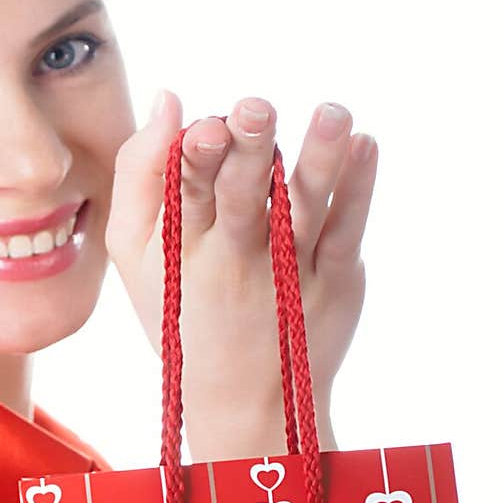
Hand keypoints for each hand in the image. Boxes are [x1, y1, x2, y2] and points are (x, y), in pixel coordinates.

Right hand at [105, 91, 376, 447]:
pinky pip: (347, 231)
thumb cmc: (185, 310)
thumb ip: (141, 173)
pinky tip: (365, 143)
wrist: (246, 403)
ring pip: (305, 210)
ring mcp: (291, 273)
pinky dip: (359, 188)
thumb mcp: (136, 255)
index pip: (187, 194)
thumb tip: (170, 100)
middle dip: (249, 152)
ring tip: (333, 113)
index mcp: (183, 249)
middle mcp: (237, 261)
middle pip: (244, 198)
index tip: (209, 129)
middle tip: (256, 109)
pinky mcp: (336, 283)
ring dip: (319, 159)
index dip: (196, 159)